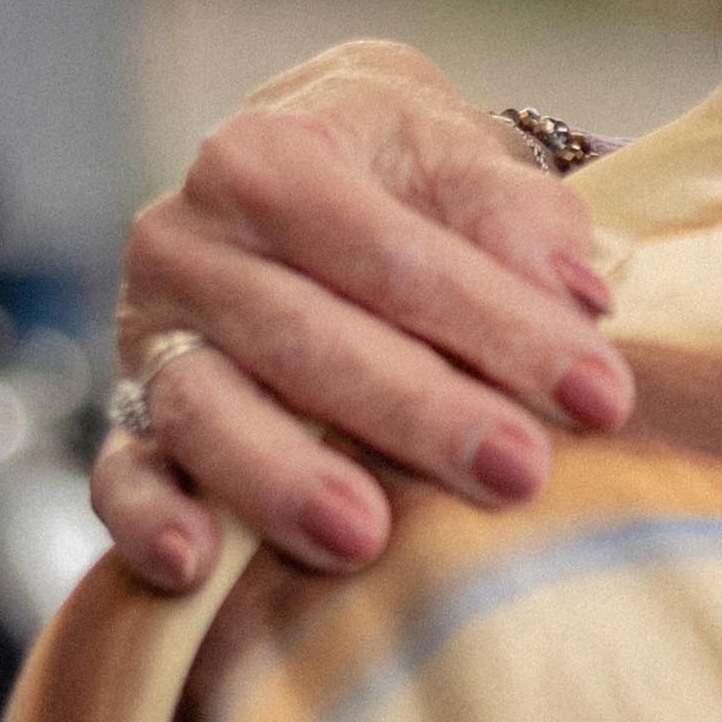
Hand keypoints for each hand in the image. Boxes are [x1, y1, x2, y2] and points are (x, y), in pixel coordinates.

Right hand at [93, 42, 629, 590]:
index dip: (499, 326)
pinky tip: (195, 567)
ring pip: (207, 410)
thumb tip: (573, 294)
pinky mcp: (130, 412)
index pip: (391, 254)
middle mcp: (189, 240)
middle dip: (419, 413)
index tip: (601, 395)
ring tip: (366, 539)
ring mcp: (151, 331)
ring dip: (285, 479)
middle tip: (518, 473)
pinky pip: (121, 473)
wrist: (318, 167)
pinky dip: (150, 520)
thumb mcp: (466, 154)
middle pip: (305, 338)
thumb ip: (517, 215)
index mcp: (270, 156)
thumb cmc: (406, 171)